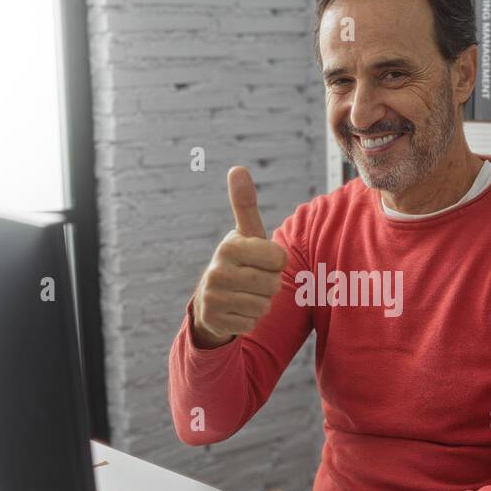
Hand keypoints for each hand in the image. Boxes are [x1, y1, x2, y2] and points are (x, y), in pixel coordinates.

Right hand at [191, 166, 287, 348]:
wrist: (212, 300)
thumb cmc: (240, 262)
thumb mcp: (245, 234)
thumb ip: (245, 204)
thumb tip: (237, 168)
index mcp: (230, 246)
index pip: (279, 258)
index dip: (276, 263)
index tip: (262, 261)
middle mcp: (217, 270)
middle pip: (273, 284)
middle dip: (270, 286)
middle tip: (253, 281)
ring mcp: (213, 297)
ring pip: (263, 306)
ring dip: (260, 304)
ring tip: (244, 295)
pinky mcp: (214, 320)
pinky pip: (252, 323)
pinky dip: (249, 320)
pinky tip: (236, 310)